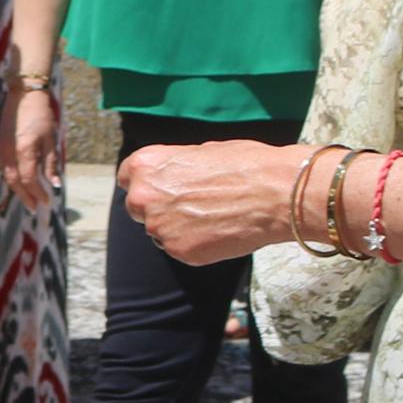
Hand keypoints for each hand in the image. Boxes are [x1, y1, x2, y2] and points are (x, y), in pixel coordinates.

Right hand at [2, 77, 61, 210]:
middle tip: (35, 208)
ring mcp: (3, 148)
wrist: (24, 94)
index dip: (38, 193)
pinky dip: (12, 178)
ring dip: (17, 189)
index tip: (47, 202)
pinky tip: (19, 182)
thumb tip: (55, 184)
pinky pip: (4, 167)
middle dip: (25, 196)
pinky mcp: (1, 143)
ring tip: (27, 198)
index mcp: (25, 151)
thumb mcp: (51, 139)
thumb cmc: (41, 115)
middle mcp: (10, 152)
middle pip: (15, 182)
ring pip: (7, 175)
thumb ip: (51, 163)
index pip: (29, 180)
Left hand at [120, 138, 308, 262]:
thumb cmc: (245, 165)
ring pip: (160, 231)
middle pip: (138, 209)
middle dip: (159, 209)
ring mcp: (159, 227)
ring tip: (214, 217)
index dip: (146, 184)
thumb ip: (176, 167)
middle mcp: (144, 196)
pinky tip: (220, 232)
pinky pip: (180, 250)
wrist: (274, 194)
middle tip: (191, 207)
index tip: (160, 190)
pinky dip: (195, 245)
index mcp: (146, 165)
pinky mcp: (178, 252)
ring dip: (178, 228)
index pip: (127, 178)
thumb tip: (174, 176)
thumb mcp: (202, 151)